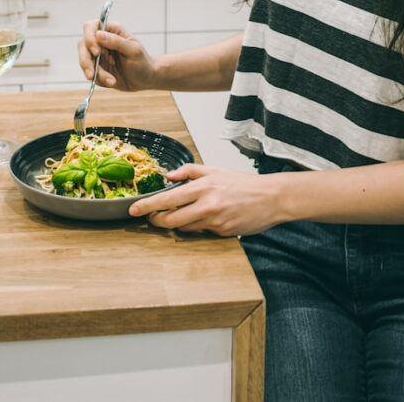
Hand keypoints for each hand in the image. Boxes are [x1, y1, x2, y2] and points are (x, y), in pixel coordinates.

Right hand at [78, 19, 157, 91]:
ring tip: (112, 81)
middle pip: (83, 45)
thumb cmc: (143, 62)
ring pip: (85, 61)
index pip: (91, 27)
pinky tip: (112, 82)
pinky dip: (100, 80)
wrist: (146, 79)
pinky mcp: (97, 68)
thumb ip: (117, 42)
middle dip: (86, 61)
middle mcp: (101, 41)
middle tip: (92, 75)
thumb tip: (98, 34)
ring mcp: (98, 56)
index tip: (97, 52)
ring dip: (96, 74)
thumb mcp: (133, 51)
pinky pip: (91, 74)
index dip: (89, 38)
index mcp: (111, 31)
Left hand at [129, 163, 285, 235]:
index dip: (147, 206)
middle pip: (170, 220)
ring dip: (176, 224)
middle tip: (151, 218)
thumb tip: (168, 176)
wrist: (270, 197)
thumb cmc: (242, 183)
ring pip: (184, 228)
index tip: (133, 210)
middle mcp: (206, 204)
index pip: (167, 199)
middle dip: (156, 221)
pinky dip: (195, 227)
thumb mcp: (215, 170)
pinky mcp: (222, 233)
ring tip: (176, 216)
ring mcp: (214, 221)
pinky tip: (201, 219)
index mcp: (202, 186)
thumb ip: (189, 171)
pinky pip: (200, 232)